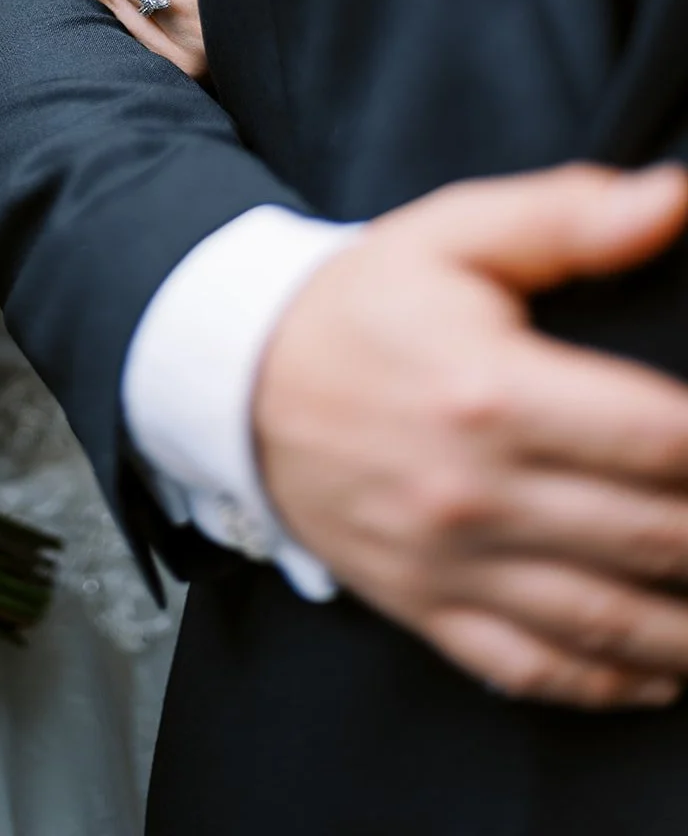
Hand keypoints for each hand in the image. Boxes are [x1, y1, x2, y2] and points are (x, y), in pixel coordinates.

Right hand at [256, 163, 687, 709]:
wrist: (239, 377)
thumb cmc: (360, 303)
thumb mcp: (452, 234)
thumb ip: (567, 217)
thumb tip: (675, 199)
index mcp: (493, 391)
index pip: (661, 439)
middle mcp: (476, 490)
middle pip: (656, 537)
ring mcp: (450, 561)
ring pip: (612, 622)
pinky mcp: (425, 604)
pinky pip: (536, 670)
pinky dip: (614, 683)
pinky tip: (665, 672)